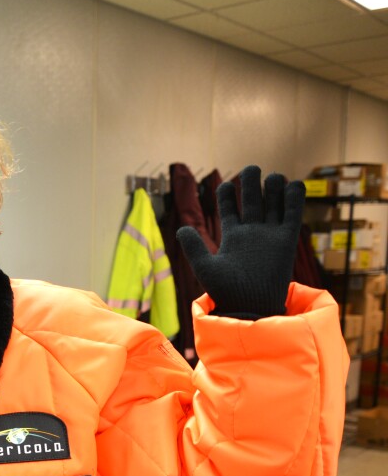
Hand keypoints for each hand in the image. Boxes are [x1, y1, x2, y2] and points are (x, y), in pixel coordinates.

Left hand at [177, 165, 302, 317]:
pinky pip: (293, 215)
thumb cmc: (226, 292)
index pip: (230, 207)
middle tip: (251, 169)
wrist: (250, 307)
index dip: (227, 194)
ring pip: (274, 203)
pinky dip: (295, 199)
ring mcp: (270, 234)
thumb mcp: (205, 267)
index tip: (225, 185)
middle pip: (253, 200)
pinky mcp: (287, 240)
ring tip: (272, 178)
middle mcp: (252, 232)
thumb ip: (194, 247)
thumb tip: (181, 229)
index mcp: (232, 236)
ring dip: (274, 187)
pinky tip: (293, 185)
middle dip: (252, 182)